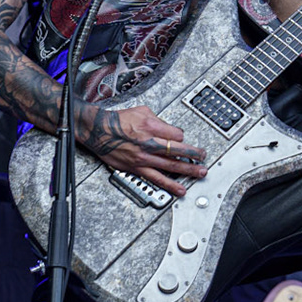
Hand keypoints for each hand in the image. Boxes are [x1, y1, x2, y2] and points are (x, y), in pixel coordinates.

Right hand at [77, 103, 207, 196]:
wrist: (98, 131)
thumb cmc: (118, 120)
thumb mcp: (142, 111)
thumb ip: (159, 121)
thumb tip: (170, 129)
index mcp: (152, 127)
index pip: (177, 134)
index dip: (181, 137)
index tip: (180, 138)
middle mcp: (149, 143)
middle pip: (178, 150)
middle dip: (194, 155)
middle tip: (204, 157)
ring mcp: (143, 157)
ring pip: (171, 166)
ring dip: (188, 170)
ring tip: (200, 174)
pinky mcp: (136, 168)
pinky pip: (156, 178)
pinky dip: (169, 185)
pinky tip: (179, 189)